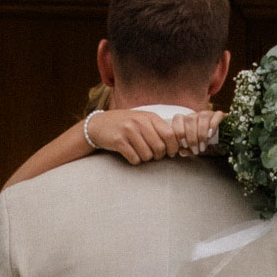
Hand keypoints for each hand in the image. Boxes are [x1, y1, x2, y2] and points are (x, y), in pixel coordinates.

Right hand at [88, 109, 222, 163]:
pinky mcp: (118, 141)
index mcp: (149, 116)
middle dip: (158, 156)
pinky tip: (130, 154)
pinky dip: (134, 160)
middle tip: (153, 155)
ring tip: (139, 153)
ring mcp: (128, 131)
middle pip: (160, 147)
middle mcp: (140, 122)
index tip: (170, 153)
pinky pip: (134, 158)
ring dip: (145, 159)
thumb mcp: (142, 120)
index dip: (173, 147)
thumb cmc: (125, 125)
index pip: (170, 134)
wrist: (98, 125)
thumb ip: (158, 128)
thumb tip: (178, 145)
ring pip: (147, 155)